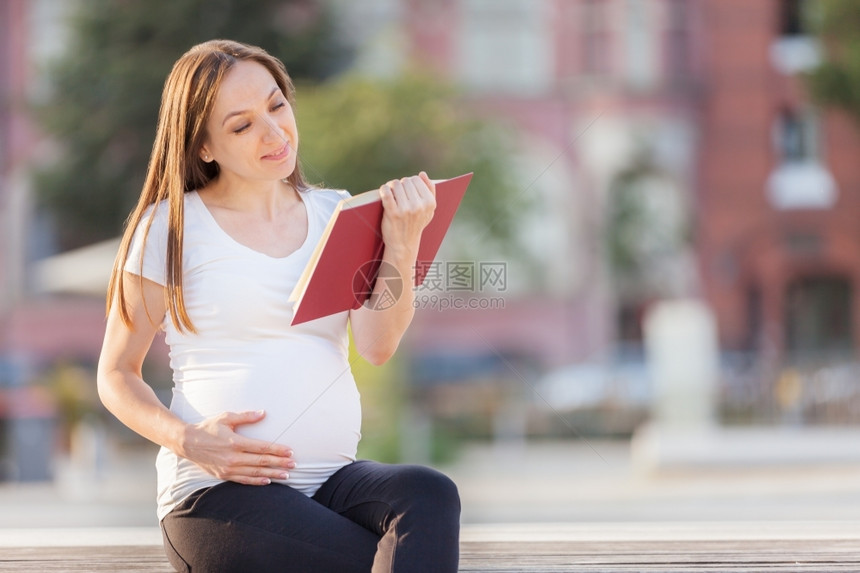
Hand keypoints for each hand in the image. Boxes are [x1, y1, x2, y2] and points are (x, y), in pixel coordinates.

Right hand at [177, 410, 294, 485]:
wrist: (187, 443)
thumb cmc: (208, 428)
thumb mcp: (226, 417)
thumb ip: (246, 416)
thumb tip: (263, 413)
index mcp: (235, 442)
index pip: (262, 448)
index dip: (277, 450)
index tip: (290, 451)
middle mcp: (233, 457)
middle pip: (261, 462)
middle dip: (279, 463)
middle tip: (294, 464)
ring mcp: (228, 468)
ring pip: (255, 473)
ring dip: (272, 474)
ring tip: (286, 475)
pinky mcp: (224, 475)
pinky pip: (243, 480)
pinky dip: (256, 482)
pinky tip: (267, 481)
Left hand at [378, 172, 435, 256]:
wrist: (404, 244)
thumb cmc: (416, 224)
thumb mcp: (429, 210)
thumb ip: (430, 191)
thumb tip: (422, 174)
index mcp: (429, 203)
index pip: (417, 179)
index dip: (410, 182)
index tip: (406, 188)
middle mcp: (419, 206)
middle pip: (406, 181)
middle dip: (400, 184)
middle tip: (397, 191)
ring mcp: (405, 210)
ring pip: (395, 184)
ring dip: (391, 186)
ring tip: (391, 193)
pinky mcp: (392, 213)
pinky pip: (386, 193)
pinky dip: (384, 189)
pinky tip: (384, 191)